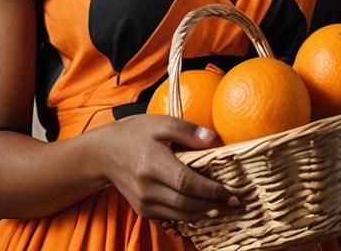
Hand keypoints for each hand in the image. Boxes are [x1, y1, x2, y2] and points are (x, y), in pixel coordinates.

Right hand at [92, 115, 242, 226]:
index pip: (186, 182)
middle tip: (236, 203)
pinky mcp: (143, 210)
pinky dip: (190, 216)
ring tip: (226, 209)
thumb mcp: (160, 123)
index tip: (231, 191)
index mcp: (152, 164)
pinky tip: (205, 210)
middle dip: (214, 205)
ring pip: (180, 215)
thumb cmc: (134, 134)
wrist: (104, 154)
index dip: (210, 190)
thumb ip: (188, 131)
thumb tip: (214, 140)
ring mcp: (144, 202)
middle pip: (186, 203)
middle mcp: (147, 188)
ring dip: (205, 214)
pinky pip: (172, 217)